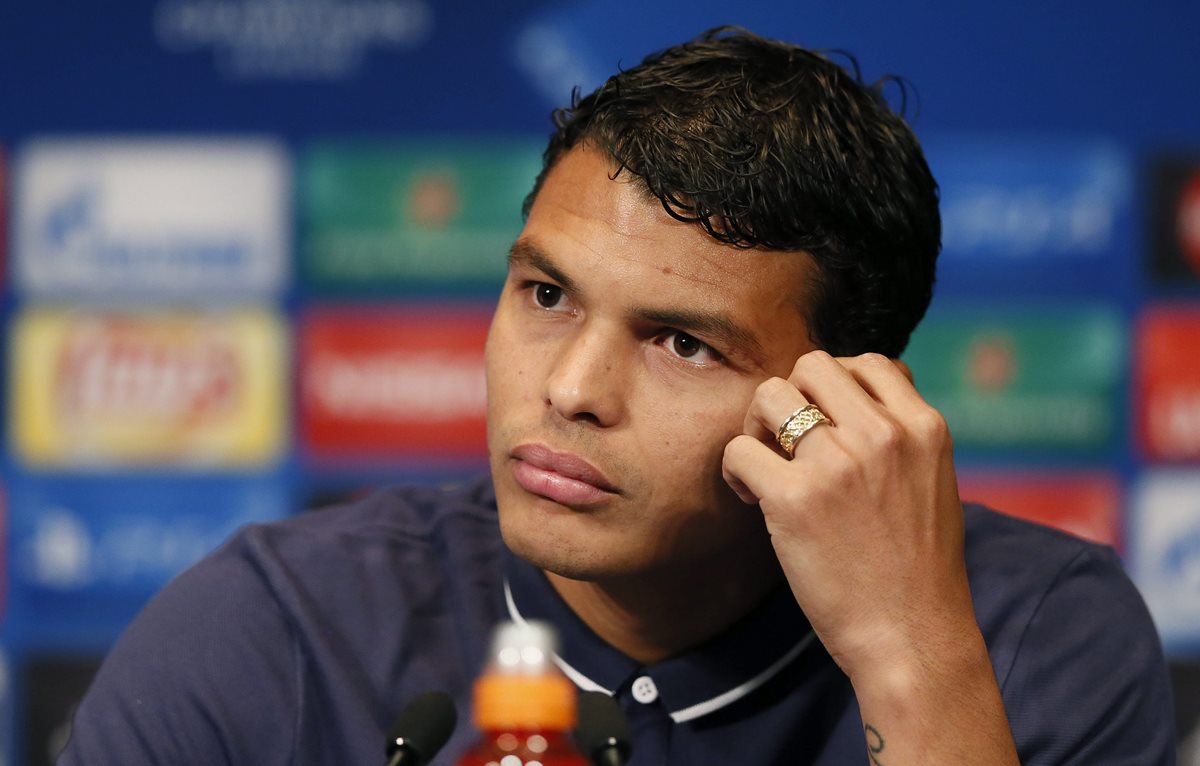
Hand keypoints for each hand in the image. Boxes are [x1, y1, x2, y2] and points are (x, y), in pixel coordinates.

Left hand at [721, 350, 976, 680]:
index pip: (866, 362)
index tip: (824, 426)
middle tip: (785, 443)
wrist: (913, 637)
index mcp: (923, 427)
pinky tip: (750, 498)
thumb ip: (898, 436)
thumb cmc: (916, 569)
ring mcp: (839, 462)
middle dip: (791, 398)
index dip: (834, 389)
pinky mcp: (796, 498)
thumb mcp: (932, 481)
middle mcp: (884, 434)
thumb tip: (849, 397)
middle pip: (812, 365)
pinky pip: (740, 450)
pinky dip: (736, 470)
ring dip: (757, 425)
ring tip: (765, 467)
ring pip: (770, 394)